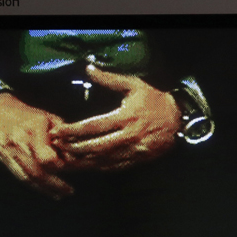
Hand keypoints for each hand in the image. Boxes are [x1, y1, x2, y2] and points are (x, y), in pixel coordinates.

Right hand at [0, 93, 71, 197]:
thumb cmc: (26, 116)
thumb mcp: (48, 118)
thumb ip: (64, 136)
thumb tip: (76, 153)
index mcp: (33, 130)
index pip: (46, 157)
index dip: (58, 166)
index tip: (68, 169)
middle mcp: (19, 142)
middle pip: (37, 171)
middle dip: (55, 184)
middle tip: (69, 191)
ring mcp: (8, 151)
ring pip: (27, 177)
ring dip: (45, 189)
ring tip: (60, 194)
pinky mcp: (1, 158)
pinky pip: (18, 176)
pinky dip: (33, 186)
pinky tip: (45, 190)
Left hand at [51, 64, 182, 170]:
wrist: (179, 118)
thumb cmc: (155, 100)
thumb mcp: (134, 85)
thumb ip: (110, 78)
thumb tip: (89, 69)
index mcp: (125, 117)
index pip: (93, 126)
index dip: (72, 130)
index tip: (58, 132)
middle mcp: (129, 136)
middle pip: (96, 146)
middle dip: (74, 148)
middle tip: (58, 147)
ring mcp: (135, 150)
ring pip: (105, 159)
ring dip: (84, 161)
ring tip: (68, 159)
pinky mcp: (140, 158)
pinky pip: (117, 166)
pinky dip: (101, 167)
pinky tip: (89, 166)